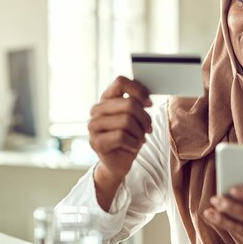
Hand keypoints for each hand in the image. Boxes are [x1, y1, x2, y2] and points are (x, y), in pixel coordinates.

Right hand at [88, 76, 151, 208]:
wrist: (119, 162)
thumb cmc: (129, 137)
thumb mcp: (136, 117)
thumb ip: (137, 103)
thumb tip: (146, 99)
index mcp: (106, 99)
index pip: (120, 82)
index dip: (139, 90)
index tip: (149, 103)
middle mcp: (97, 110)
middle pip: (129, 104)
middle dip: (145, 118)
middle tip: (148, 129)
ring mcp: (93, 126)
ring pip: (126, 121)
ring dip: (140, 133)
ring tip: (139, 139)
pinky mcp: (95, 142)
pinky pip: (121, 136)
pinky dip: (133, 143)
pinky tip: (132, 147)